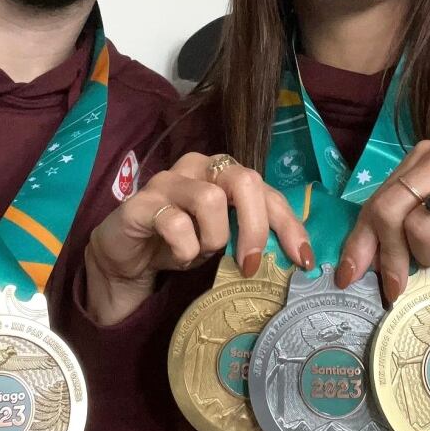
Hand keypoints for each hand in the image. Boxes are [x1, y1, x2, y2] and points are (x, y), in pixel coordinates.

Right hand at [86, 152, 313, 324]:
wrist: (126, 258)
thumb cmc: (181, 244)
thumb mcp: (224, 240)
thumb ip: (252, 236)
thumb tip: (297, 259)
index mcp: (224, 172)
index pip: (267, 190)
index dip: (289, 224)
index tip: (303, 260)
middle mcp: (199, 166)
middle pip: (244, 180)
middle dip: (254, 227)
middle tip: (249, 264)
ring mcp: (169, 180)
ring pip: (210, 199)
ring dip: (212, 238)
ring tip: (201, 253)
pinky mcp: (142, 202)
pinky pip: (175, 224)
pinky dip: (183, 249)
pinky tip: (177, 255)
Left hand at [337, 139, 429, 301]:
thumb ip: (409, 212)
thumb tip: (365, 256)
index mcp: (427, 153)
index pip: (378, 198)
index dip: (359, 240)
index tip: (349, 276)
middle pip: (390, 211)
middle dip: (387, 257)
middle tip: (395, 286)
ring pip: (420, 229)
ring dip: (425, 257)